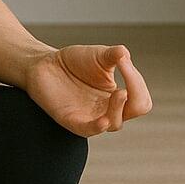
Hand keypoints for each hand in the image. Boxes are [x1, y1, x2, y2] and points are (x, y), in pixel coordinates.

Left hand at [23, 44, 152, 137]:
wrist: (44, 64)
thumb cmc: (73, 62)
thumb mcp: (98, 55)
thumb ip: (114, 55)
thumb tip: (125, 53)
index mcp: (117, 97)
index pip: (140, 98)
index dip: (137, 81)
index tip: (123, 60)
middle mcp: (107, 109)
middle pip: (134, 111)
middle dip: (135, 96)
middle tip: (125, 77)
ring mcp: (90, 117)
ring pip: (115, 123)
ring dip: (119, 108)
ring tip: (119, 92)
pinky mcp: (71, 120)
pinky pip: (89, 130)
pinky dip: (98, 127)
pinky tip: (104, 120)